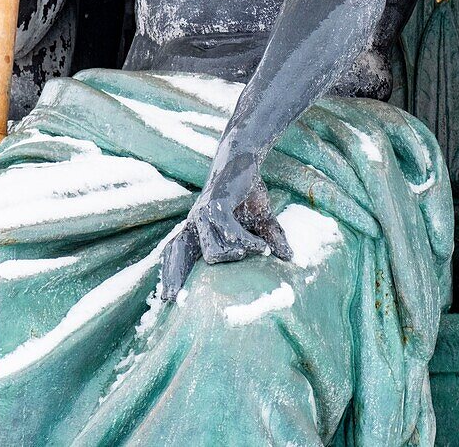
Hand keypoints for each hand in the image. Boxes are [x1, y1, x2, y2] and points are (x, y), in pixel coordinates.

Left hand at [160, 174, 291, 301]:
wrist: (245, 160)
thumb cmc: (247, 191)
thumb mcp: (261, 221)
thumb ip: (270, 240)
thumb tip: (289, 258)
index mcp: (200, 229)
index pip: (177, 253)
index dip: (172, 274)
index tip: (169, 299)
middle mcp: (196, 223)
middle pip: (177, 254)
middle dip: (176, 276)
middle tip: (174, 299)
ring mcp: (204, 215)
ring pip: (211, 253)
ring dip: (236, 256)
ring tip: (257, 250)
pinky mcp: (217, 205)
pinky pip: (230, 234)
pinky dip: (247, 242)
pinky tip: (260, 245)